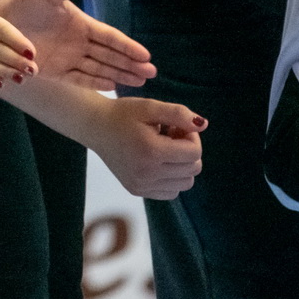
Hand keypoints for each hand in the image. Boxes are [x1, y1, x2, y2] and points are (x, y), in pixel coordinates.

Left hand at [0, 0, 155, 89]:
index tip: (145, 55)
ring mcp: (69, 58)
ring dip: (119, 74)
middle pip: (110, 56)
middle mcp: (79, 43)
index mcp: (82, 23)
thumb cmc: (25, 3)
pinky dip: (95, 82)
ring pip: (99, 68)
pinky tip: (112, 86)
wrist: (1, 21)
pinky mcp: (56, 71)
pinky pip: (79, 78)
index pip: (110, 37)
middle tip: (151, 72)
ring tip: (140, 81)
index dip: (127, 46)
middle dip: (130, 64)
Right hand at [83, 97, 205, 199]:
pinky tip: (159, 162)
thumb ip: (179, 114)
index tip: (176, 127)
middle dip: (188, 150)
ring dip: (182, 165)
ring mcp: (142, 185)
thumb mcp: (150, 106)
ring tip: (165, 149)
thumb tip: (203, 125)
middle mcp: (147, 174)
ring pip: (185, 184)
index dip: (192, 137)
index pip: (194, 153)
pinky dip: (172, 178)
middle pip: (193, 169)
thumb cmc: (123, 114)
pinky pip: (171, 192)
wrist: (95, 128)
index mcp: (151, 151)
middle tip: (170, 135)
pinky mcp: (137, 191)